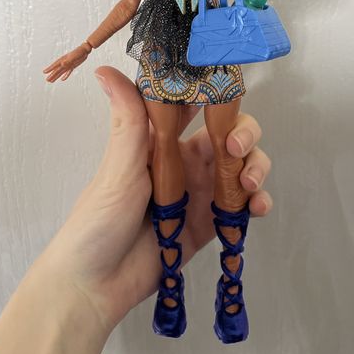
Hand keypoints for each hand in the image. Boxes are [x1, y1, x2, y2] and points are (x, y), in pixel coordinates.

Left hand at [42, 66, 272, 331]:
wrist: (96, 285)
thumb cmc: (98, 220)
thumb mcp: (118, 168)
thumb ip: (128, 121)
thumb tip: (106, 69)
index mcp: (160, 142)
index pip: (194, 108)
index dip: (214, 96)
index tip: (228, 90)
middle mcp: (184, 162)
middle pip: (228, 135)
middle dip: (243, 135)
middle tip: (235, 149)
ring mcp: (199, 193)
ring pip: (241, 167)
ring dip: (256, 167)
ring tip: (251, 184)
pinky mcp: (210, 224)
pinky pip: (242, 206)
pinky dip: (257, 202)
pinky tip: (257, 208)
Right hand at [43, 44, 89, 82]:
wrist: (85, 50)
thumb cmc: (79, 52)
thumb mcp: (74, 56)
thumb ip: (68, 61)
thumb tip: (62, 64)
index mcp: (63, 59)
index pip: (55, 65)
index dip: (50, 68)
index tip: (44, 72)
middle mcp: (65, 62)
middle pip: (57, 70)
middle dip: (52, 75)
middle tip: (47, 80)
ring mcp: (68, 64)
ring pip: (61, 72)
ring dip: (56, 76)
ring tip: (51, 81)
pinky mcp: (73, 66)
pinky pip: (68, 72)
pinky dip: (65, 76)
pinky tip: (62, 79)